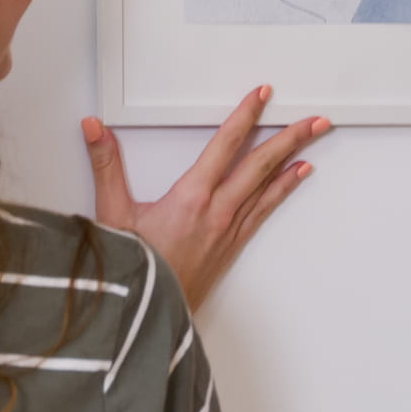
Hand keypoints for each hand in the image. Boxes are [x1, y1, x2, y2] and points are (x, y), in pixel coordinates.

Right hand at [85, 90, 329, 308]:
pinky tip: (296, 177)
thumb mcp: (112, 213)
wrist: (145, 314)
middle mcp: (217, 212)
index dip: (245, 117)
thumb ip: (105, 165)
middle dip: (290, 138)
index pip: (224, 145)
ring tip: (315, 138)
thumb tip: (94, 129)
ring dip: (293, 159)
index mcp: (191, 197)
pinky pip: (264, 210)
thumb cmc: (132, 269)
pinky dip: (283, 190)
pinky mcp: (231, 246)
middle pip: (261, 164)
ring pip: (268, 186)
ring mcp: (228, 230)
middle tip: (316, 120)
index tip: (261, 96)